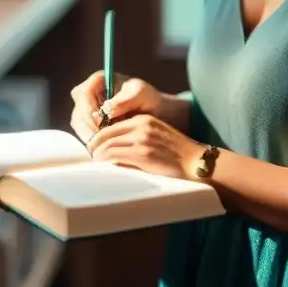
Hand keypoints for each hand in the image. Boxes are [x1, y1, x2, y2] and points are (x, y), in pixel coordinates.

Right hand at [68, 71, 164, 143]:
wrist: (152, 113)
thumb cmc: (147, 99)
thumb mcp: (140, 95)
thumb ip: (124, 100)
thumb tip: (107, 109)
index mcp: (98, 80)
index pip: (84, 94)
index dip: (88, 110)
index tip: (100, 124)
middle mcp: (89, 94)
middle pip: (78, 110)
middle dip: (88, 126)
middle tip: (101, 140)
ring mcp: (87, 109)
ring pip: (79, 124)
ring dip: (90, 135)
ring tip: (105, 144)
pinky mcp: (89, 123)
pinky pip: (84, 133)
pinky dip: (93, 140)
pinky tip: (104, 146)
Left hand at [88, 113, 203, 180]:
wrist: (196, 161)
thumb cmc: (176, 153)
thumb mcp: (156, 136)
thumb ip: (136, 137)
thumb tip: (112, 150)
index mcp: (144, 120)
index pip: (111, 125)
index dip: (98, 137)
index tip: (94, 147)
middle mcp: (141, 126)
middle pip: (105, 133)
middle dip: (94, 146)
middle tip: (91, 156)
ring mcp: (141, 139)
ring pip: (107, 145)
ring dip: (98, 155)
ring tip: (97, 163)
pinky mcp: (142, 154)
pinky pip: (115, 156)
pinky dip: (106, 162)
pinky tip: (106, 167)